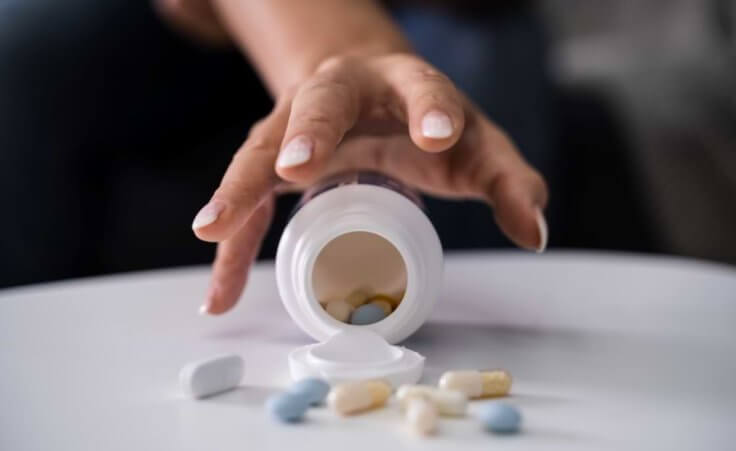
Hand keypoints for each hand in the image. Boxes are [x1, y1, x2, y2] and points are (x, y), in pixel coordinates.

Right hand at [191, 53, 548, 314]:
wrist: (370, 92)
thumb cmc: (429, 121)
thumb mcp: (476, 144)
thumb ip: (508, 182)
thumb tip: (534, 234)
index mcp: (405, 82)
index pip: (422, 87)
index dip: (431, 109)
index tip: (438, 137)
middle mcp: (343, 93)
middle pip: (320, 103)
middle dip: (310, 132)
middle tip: (298, 165)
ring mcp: (300, 123)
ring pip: (262, 147)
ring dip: (240, 186)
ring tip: (213, 227)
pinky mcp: (275, 160)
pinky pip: (250, 203)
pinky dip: (232, 246)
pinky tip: (220, 295)